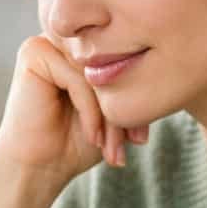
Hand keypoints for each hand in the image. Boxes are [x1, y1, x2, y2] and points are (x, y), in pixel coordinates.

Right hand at [0, 36, 148, 182]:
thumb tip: (171, 72)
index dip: (138, 95)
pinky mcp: (34, 53)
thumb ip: (136, 88)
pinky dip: (91, 111)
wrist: (37, 169)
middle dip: (125, 107)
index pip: (124, 60)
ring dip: (110, 114)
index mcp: (85, 48)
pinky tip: (92, 136)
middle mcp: (67, 38)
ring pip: (97, 72)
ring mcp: (48, 41)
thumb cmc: (76, 143)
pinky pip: (78, 77)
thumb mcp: (117, 114)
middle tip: (133, 143)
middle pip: (112, 64)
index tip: (140, 137)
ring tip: (112, 147)